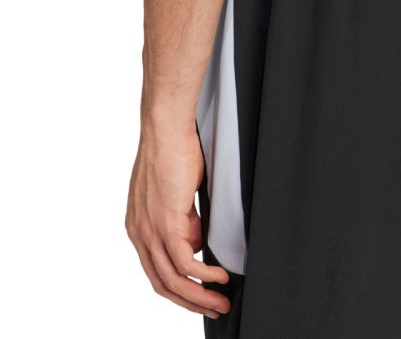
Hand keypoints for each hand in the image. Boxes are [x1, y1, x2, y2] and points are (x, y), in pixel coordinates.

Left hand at [125, 126, 231, 317]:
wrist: (166, 129)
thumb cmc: (175, 152)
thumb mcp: (177, 194)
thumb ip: (184, 220)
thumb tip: (196, 240)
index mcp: (139, 227)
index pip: (156, 272)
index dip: (179, 290)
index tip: (201, 296)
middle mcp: (139, 234)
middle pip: (162, 284)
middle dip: (191, 302)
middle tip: (216, 308)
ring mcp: (150, 230)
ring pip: (173, 279)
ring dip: (200, 295)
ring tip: (222, 300)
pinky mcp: (165, 222)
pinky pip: (184, 262)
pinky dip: (204, 275)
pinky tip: (220, 277)